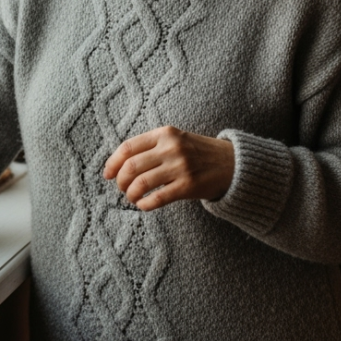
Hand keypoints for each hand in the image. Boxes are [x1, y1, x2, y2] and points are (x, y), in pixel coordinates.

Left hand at [103, 125, 233, 210]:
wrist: (233, 163)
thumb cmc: (197, 153)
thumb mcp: (175, 139)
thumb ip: (150, 147)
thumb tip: (118, 165)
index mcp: (164, 134)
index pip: (127, 147)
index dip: (112, 163)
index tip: (107, 174)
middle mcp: (171, 148)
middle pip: (131, 166)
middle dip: (120, 181)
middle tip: (122, 188)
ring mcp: (180, 167)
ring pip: (141, 183)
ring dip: (131, 194)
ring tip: (132, 197)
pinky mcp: (189, 186)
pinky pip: (158, 198)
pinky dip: (145, 204)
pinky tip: (143, 206)